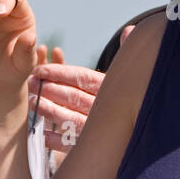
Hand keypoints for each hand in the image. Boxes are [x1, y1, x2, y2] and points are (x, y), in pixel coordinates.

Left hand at [27, 23, 135, 155]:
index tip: (41, 69)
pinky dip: (54, 139)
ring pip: (68, 118)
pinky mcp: (92, 147)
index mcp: (111, 89)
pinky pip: (70, 144)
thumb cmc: (136, 100)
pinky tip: (41, 132)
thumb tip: (129, 30)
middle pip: (72, 96)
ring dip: (48, 109)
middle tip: (31, 82)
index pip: (82, 78)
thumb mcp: (133, 76)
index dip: (60, 72)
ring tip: (32, 101)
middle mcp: (105, 109)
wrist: (149, 134)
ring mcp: (98, 130)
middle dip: (49, 88)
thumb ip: (127, 54)